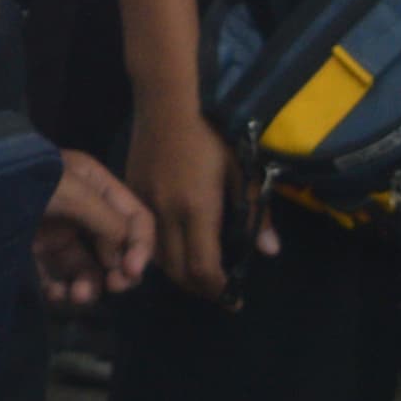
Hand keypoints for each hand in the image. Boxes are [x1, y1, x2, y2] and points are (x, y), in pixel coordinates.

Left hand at [35, 146, 154, 307]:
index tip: (130, 271)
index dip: (141, 246)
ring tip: (77, 296)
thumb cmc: (24, 181)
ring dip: (90, 286)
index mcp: (94, 185)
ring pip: (89, 268)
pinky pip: (58, 278)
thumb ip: (106, 219)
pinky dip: (62, 290)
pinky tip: (56, 295)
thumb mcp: (71, 190)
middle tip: (114, 287)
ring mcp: (57, 231)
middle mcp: (80, 208)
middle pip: (116, 247)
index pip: (136, 217)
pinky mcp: (33, 251)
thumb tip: (124, 253)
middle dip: (119, 271)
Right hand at [130, 101, 257, 300]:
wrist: (167, 102)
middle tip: (218, 292)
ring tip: (198, 275)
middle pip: (176, 270)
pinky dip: (159, 251)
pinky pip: (143, 234)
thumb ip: (256, 213)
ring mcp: (144, 202)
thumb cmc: (212, 133)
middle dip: (198, 287)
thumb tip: (269, 251)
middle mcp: (165, 211)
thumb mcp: (243, 171)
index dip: (217, 289)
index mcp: (196, 208)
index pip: (203, 266)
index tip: (233, 299)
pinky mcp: (131, 191)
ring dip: (177, 272)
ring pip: (155, 256)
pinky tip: (174, 246)